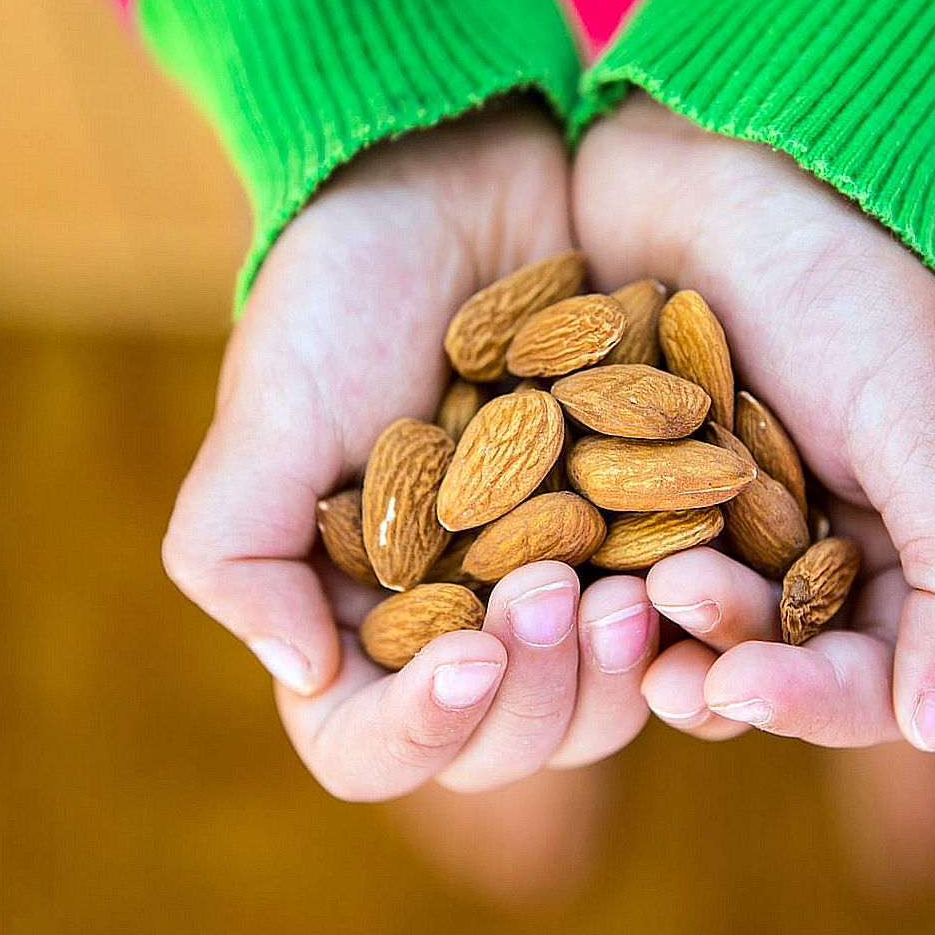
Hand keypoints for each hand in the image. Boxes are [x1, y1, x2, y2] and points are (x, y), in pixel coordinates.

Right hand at [162, 103, 655, 799]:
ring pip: (590, 713)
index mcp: (350, 621)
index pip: (367, 748)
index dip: (416, 731)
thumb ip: (241, 551)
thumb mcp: (267, 412)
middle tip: (557, 593)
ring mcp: (548, 592)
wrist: (463, 186)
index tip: (466, 653)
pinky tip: (693, 570)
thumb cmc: (345, 295)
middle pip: (498, 748)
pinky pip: (666, 631)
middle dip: (531, 695)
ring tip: (630, 596)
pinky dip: (678, 624)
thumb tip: (301, 677)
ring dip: (610, 677)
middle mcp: (452, 627)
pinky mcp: (631, 545)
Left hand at [572, 95, 934, 751]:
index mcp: (891, 544)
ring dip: (642, 636)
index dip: (805, 704)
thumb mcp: (928, 426)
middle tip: (663, 609)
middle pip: (759, 666)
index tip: (735, 682)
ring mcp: (703, 512)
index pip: (861, 680)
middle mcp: (797, 543)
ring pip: (672, 630)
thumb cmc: (845, 282)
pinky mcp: (620, 473)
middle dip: (713, 664)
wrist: (729, 152)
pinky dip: (585, 577)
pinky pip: (603, 560)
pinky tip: (549, 572)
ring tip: (608, 598)